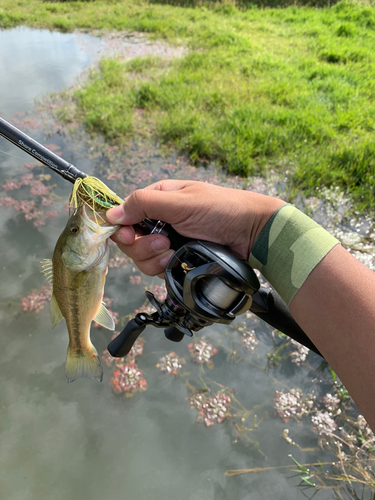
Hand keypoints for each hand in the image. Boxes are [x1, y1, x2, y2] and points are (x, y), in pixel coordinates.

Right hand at [106, 180, 284, 275]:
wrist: (252, 233)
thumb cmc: (220, 209)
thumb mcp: (180, 202)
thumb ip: (144, 204)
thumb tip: (111, 213)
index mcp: (158, 199)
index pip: (126, 215)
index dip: (122, 229)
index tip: (129, 237)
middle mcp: (160, 221)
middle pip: (131, 240)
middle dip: (143, 246)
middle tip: (163, 243)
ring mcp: (169, 241)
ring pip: (142, 258)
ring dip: (154, 259)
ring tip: (175, 252)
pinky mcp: (178, 259)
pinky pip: (158, 269)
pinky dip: (165, 268)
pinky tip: (179, 262)